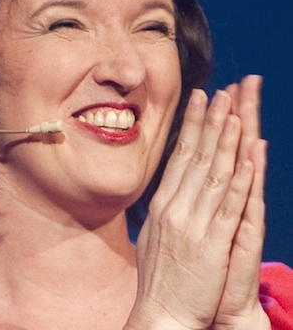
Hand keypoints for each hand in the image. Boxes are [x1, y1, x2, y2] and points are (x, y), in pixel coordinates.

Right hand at [125, 78, 264, 329]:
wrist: (160, 315)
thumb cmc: (159, 277)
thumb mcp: (153, 233)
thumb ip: (165, 206)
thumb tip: (171, 184)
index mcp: (162, 204)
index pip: (179, 156)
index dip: (191, 125)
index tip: (200, 99)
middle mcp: (175, 207)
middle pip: (194, 157)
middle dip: (209, 122)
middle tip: (220, 92)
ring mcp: (192, 224)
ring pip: (212, 174)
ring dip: (224, 141)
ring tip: (233, 112)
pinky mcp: (211, 244)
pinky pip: (227, 205)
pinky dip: (238, 178)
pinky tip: (246, 156)